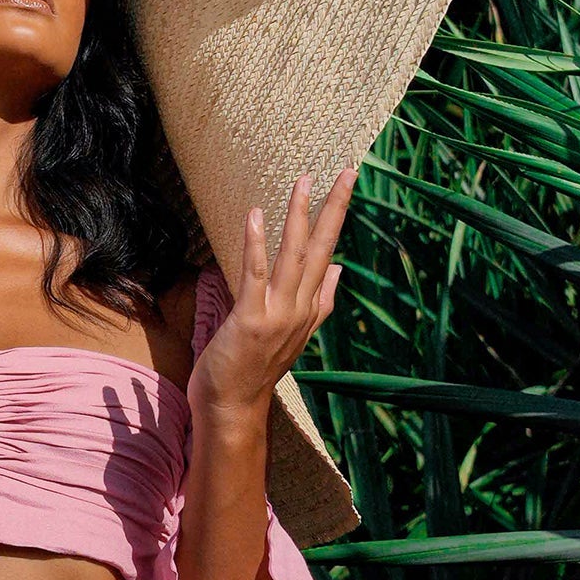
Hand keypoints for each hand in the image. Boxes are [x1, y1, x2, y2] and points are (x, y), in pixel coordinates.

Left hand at [188, 166, 355, 419]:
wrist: (233, 407)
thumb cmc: (254, 368)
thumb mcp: (292, 332)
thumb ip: (318, 301)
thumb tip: (338, 269)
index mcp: (309, 309)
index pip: (330, 253)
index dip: (338, 217)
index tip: (347, 183)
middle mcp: (300, 309)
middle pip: (322, 249)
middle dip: (334, 209)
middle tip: (346, 172)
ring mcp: (278, 314)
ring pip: (294, 256)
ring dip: (300, 217)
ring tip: (305, 182)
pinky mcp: (252, 318)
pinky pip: (255, 274)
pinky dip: (257, 244)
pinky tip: (257, 215)